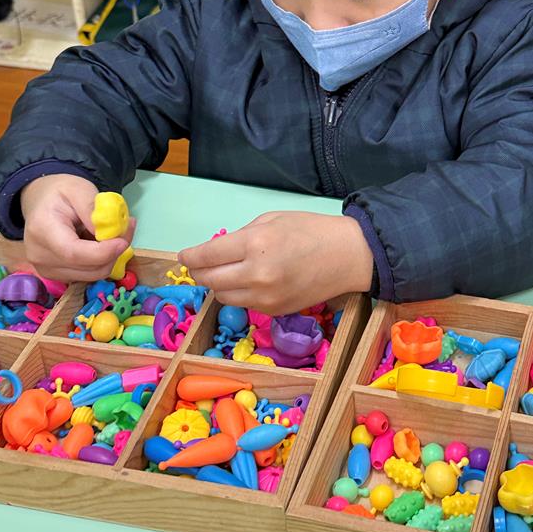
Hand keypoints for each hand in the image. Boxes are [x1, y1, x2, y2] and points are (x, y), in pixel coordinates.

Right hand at [20, 174, 134, 282]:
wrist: (40, 201)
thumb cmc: (60, 192)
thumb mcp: (79, 189)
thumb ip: (93, 210)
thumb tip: (108, 233)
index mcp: (43, 231)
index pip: (73, 253)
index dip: (103, 252)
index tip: (123, 241)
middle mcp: (39, 256)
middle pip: (86, 268)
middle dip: (114, 253)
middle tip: (128, 228)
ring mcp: (46, 269)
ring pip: (91, 275)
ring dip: (110, 257)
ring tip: (115, 233)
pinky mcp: (56, 275)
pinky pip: (87, 274)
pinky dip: (101, 261)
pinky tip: (100, 243)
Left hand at [179, 211, 372, 313]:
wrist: (347, 256)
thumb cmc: (311, 229)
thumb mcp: (271, 220)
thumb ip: (241, 236)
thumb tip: (218, 251)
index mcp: (255, 244)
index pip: (207, 256)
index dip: (191, 256)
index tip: (185, 255)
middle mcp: (256, 275)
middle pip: (209, 280)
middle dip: (199, 272)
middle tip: (199, 265)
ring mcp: (265, 297)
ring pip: (223, 296)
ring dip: (218, 284)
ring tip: (226, 272)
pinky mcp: (274, 311)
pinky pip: (244, 305)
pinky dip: (239, 294)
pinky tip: (247, 281)